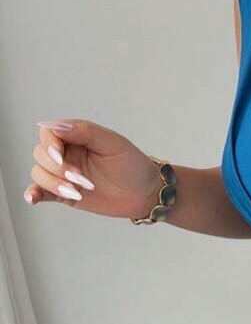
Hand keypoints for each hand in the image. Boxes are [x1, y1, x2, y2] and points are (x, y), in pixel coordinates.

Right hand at [24, 119, 162, 218]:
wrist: (145, 193)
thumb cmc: (132, 165)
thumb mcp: (113, 143)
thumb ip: (85, 132)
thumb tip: (55, 126)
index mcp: (76, 136)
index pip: (49, 133)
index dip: (50, 144)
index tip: (61, 156)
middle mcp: (67, 153)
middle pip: (41, 154)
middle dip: (57, 168)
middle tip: (82, 179)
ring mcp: (64, 174)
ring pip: (39, 173)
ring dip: (53, 183)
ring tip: (78, 192)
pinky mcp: (65, 194)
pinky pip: (42, 192)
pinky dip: (34, 193)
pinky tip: (32, 198)